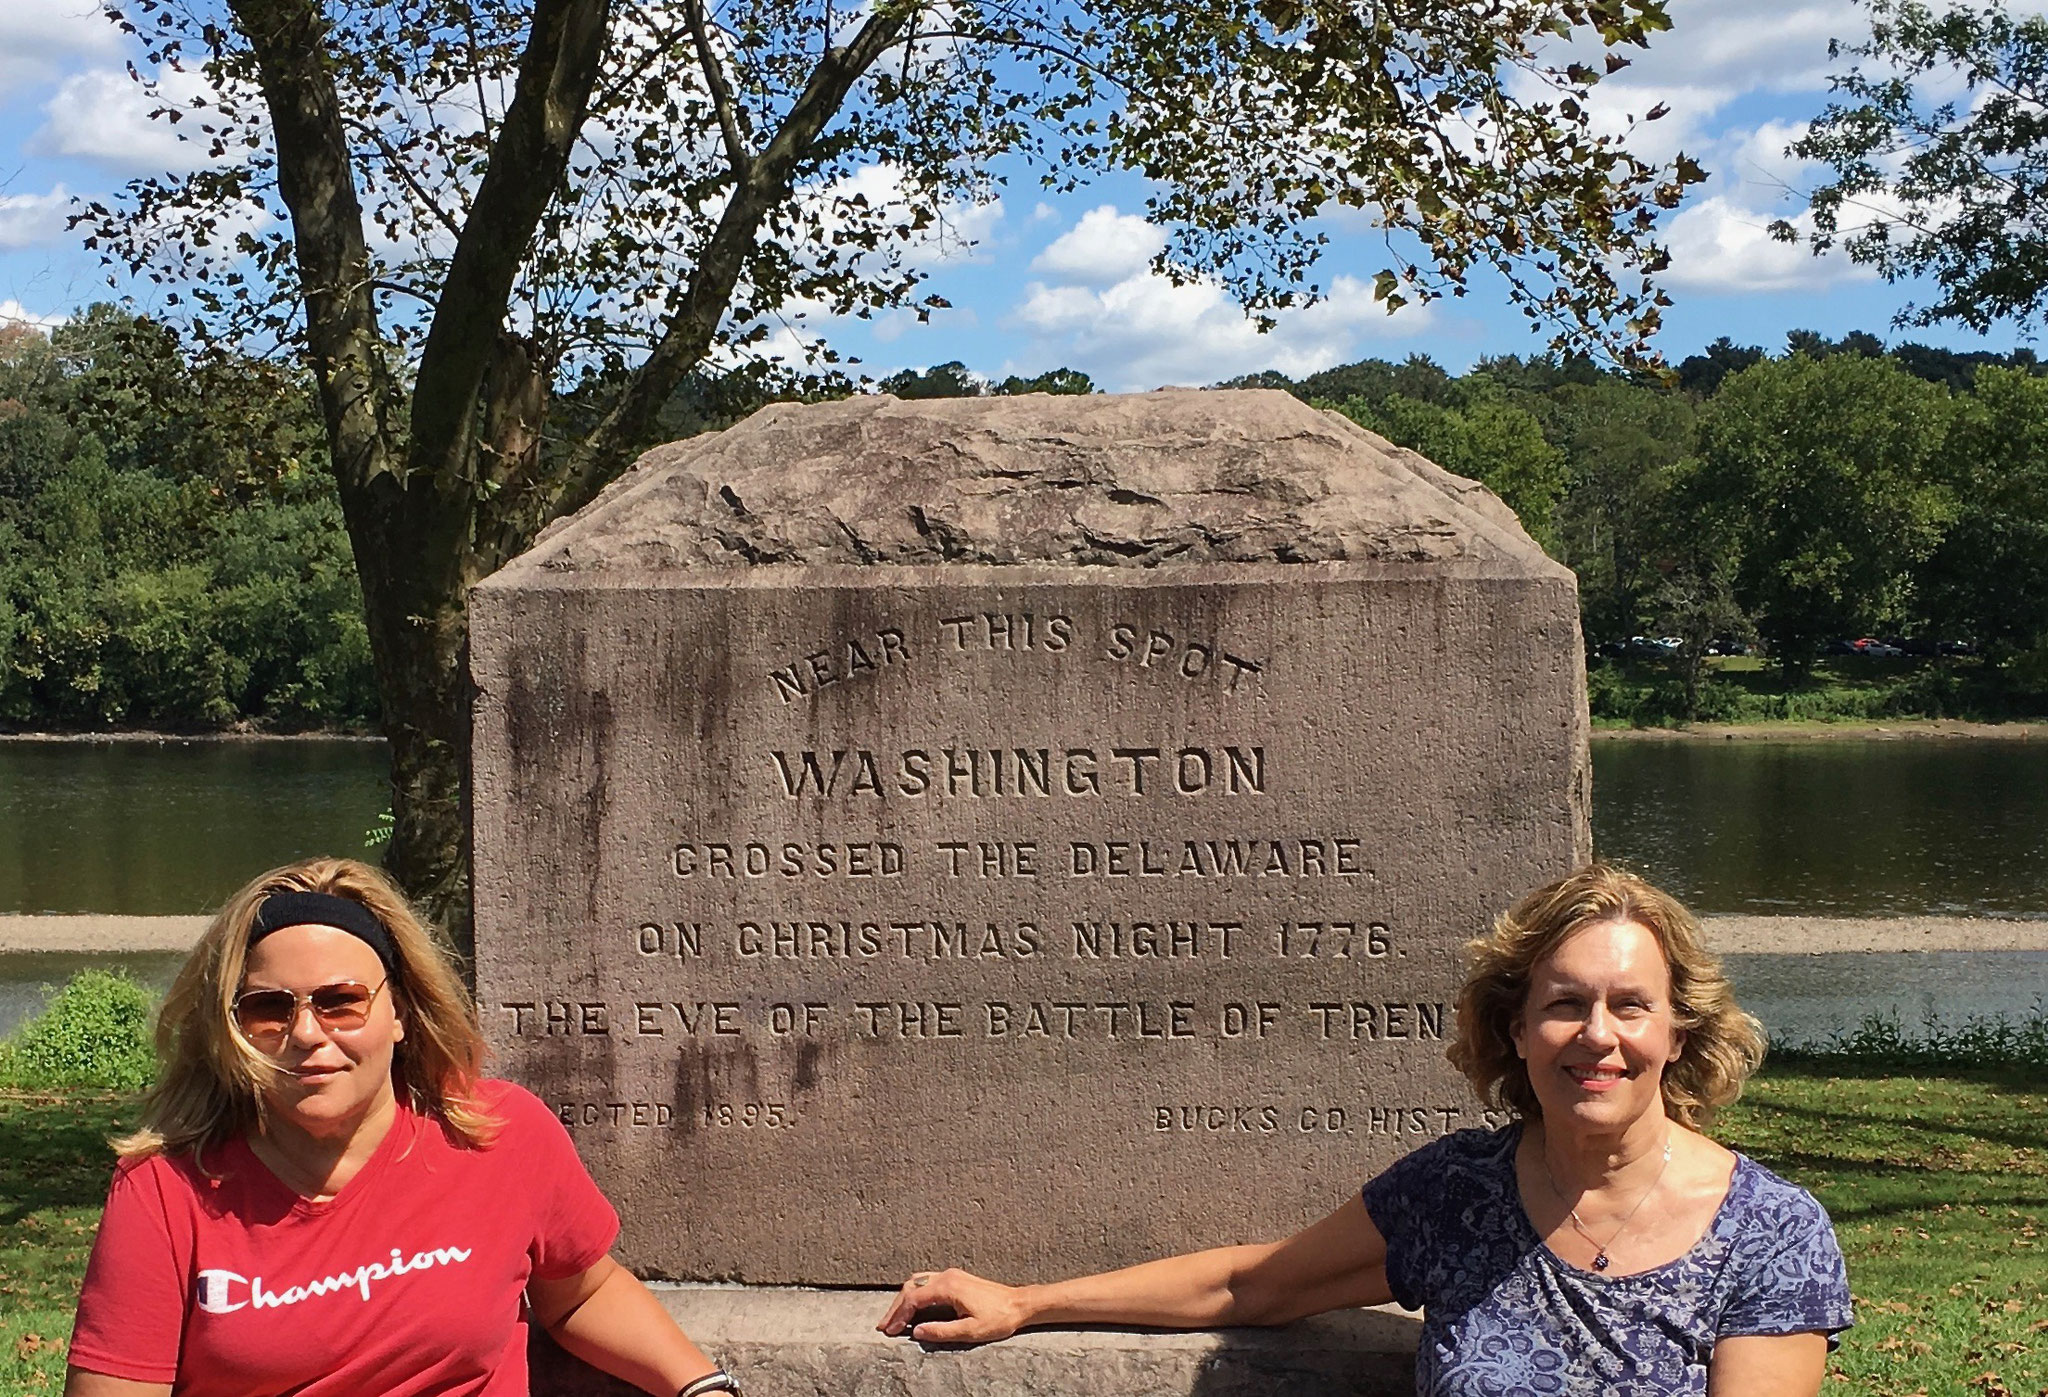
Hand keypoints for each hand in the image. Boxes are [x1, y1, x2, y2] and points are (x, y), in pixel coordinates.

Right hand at [876, 1267, 1030, 1343]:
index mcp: (948, 1286)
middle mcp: (947, 1276)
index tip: (889, 1330)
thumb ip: (941, 1331)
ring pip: (917, 1282)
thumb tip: (916, 1332)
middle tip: (884, 1325)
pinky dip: (914, 1294)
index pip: (913, 1298)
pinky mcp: (956, 1279)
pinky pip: (927, 1282)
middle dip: (896, 1307)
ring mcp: (951, 1275)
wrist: (1020, 1304)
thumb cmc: (998, 1318)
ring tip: (894, 1318)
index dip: (898, 1315)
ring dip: (904, 1299)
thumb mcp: (970, 1331)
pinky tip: (912, 1307)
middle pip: (911, 1287)